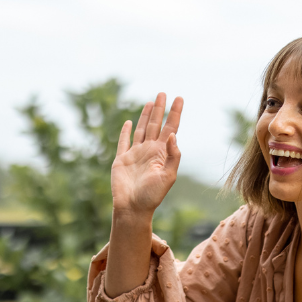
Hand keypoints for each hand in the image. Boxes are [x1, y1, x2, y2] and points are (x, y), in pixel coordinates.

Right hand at [111, 93, 184, 219]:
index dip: (174, 113)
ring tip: (151, 102)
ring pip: (142, 129)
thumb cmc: (152, 196)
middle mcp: (149, 151)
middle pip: (156, 125)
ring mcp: (135, 154)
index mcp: (162, 154)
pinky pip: (123, 142)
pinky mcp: (121, 159)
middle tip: (163, 93)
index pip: (170, 128)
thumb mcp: (168, 177)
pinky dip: (125, 132)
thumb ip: (173, 156)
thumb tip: (173, 135)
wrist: (132, 208)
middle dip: (160, 109)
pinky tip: (129, 123)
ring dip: (146, 116)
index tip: (179, 98)